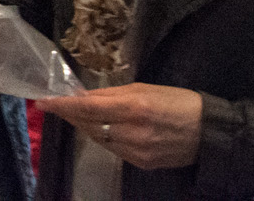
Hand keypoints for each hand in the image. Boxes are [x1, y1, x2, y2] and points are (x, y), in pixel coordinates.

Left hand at [41, 83, 203, 170]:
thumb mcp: (145, 88)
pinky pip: (114, 150)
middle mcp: (132, 132)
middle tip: (58, 105)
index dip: (63, 106)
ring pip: (99, 139)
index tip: (43, 102)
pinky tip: (103, 128)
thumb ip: (111, 93)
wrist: (210, 133)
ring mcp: (137, 152)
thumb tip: (83, 96)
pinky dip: (104, 138)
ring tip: (79, 115)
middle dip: (72, 115)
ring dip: (86, 127)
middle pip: (89, 125)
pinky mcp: (142, 164)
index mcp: (134, 108)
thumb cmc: (178, 101)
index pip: (88, 107)